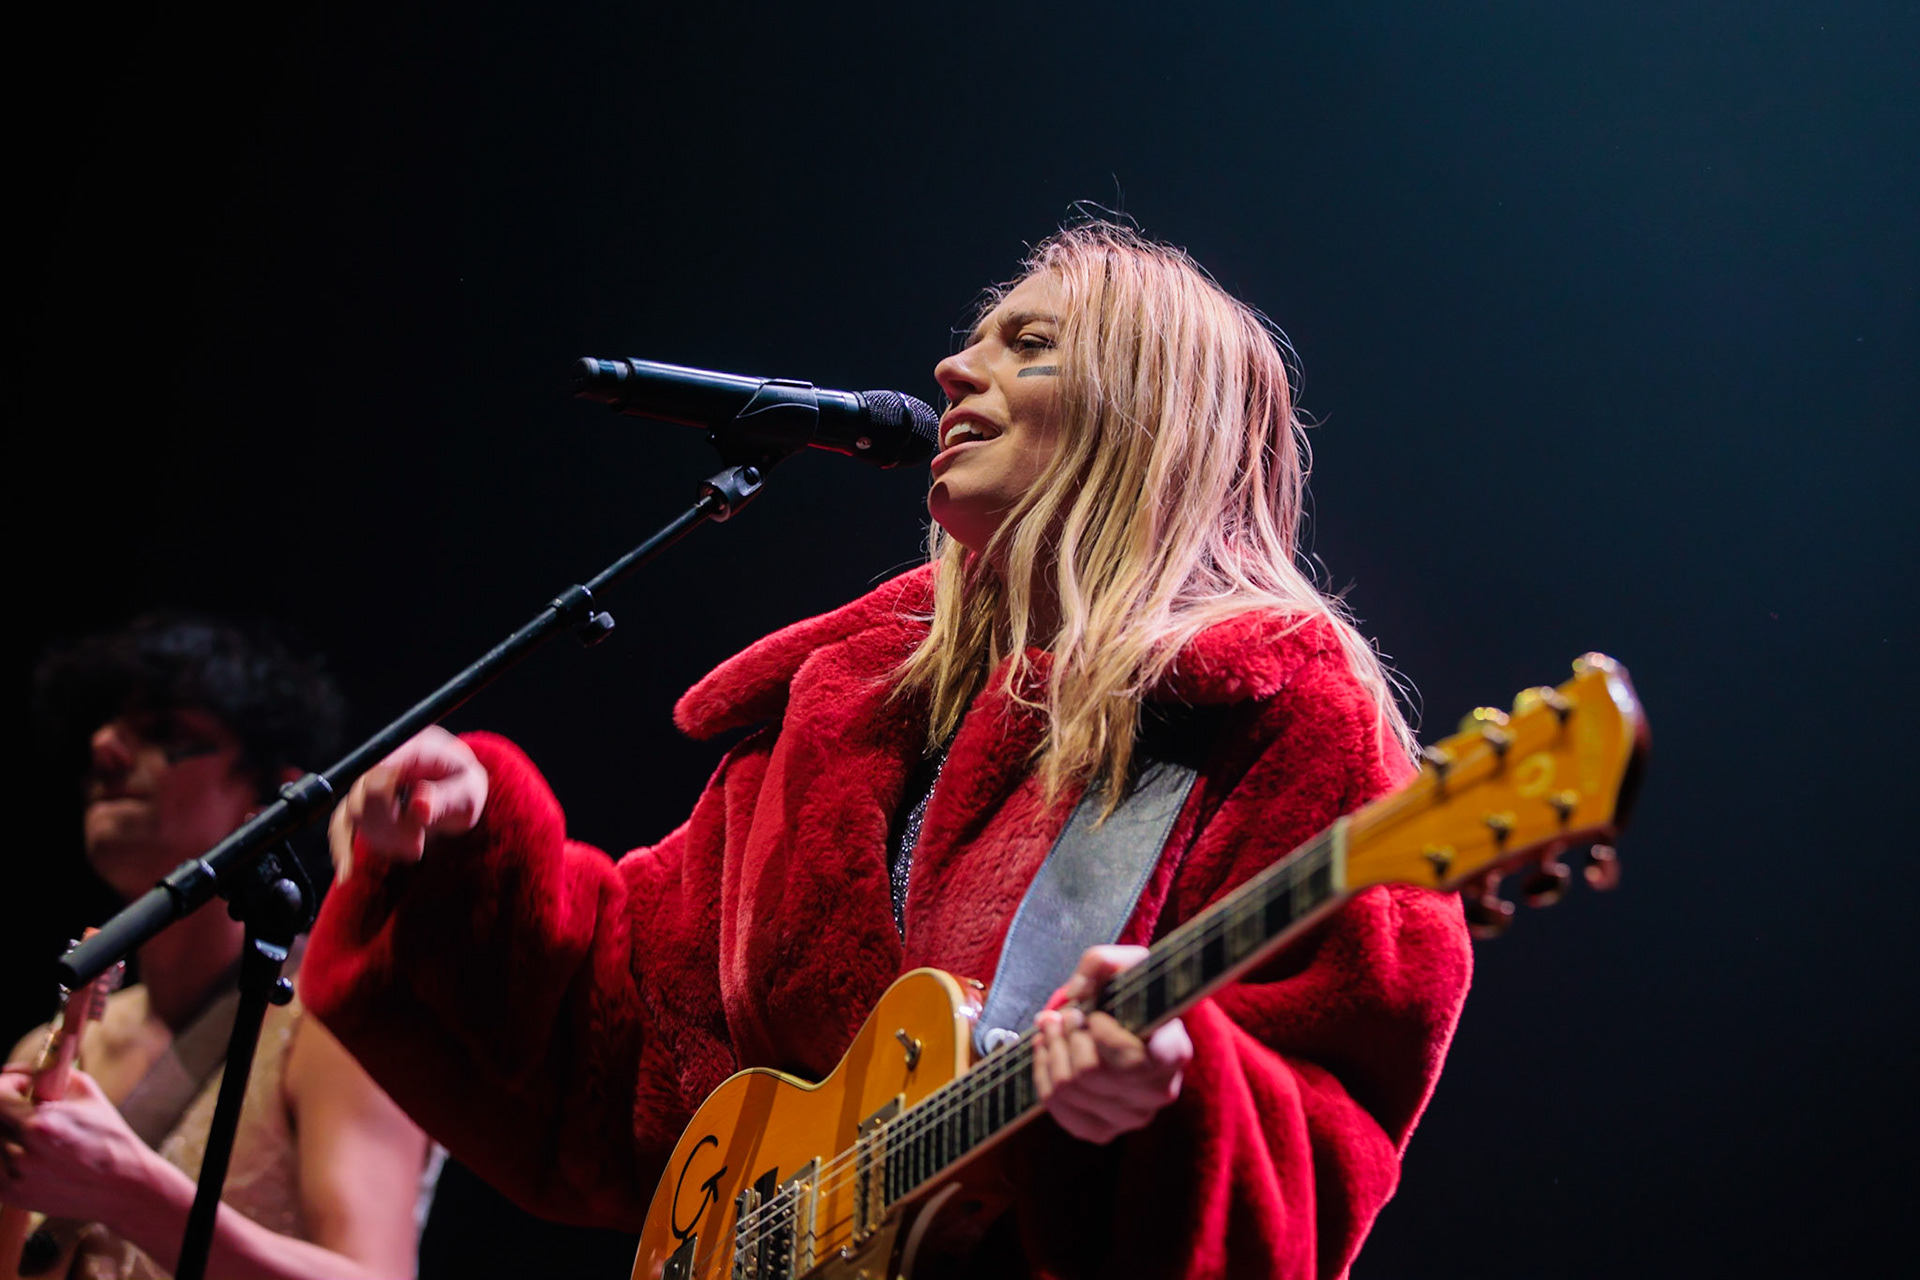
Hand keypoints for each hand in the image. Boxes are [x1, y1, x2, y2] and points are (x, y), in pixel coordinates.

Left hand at [0, 1068, 165, 1221]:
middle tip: (25, 1108)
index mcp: (39, 1124)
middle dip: (7, 1108)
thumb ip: (47, 1075)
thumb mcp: (87, 1094)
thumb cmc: (109, 1136)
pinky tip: (29, 1153)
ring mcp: (13, 1178)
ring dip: (7, 1132)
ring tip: (32, 1134)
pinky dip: (6, 1154)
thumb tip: (11, 1070)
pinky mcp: (10, 1196)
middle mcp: (21, 1154)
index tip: (19, 1086)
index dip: (5, 1085)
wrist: (122, 1186)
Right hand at [329, 726, 486, 881]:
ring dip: (380, 840)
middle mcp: (386, 760)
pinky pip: (342, 824)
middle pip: (364, 795)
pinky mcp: (361, 803)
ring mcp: (369, 781)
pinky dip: (344, 848)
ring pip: (352, 814)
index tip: (416, 831)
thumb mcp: (467, 794)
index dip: (389, 802)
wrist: (458, 790)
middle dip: (390, 828)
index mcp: (415, 749)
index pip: (383, 770)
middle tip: (419, 847)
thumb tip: (418, 807)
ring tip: (415, 848)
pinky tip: (347, 871)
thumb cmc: (465, 788)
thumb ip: (444, 799)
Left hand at [1031, 945, 1192, 1144]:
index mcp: (1173, 1053)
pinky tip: (1046, 1049)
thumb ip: (1101, 962)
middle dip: (1067, 1035)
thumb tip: (1075, 994)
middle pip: (1089, 1072)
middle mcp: (1159, 1093)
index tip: (1096, 1012)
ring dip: (1051, 1049)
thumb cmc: (1133, 994)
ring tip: (1052, 1025)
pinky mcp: (1102, 1131)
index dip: (1102, 1033)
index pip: (1132, 1058)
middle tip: (1065, 1014)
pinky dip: (1042, 1072)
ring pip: (1069, 1088)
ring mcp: (1131, 1118)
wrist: (1134, 1026)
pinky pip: (1056, 1107)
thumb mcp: (1126, 963)